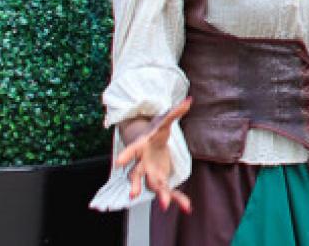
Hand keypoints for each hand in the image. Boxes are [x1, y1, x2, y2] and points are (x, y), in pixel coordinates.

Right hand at [115, 98, 192, 212]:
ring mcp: (151, 172)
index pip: (131, 150)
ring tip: (165, 205)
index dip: (125, 155)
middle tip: (134, 195)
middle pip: (137, 174)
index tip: (118, 162)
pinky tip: (188, 207)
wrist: (149, 142)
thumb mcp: (165, 120)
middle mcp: (143, 163)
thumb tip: (190, 100)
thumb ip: (176, 112)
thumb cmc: (155, 130)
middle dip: (137, 184)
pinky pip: (169, 190)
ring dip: (159, 195)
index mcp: (141, 147)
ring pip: (152, 186)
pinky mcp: (161, 178)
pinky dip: (178, 198)